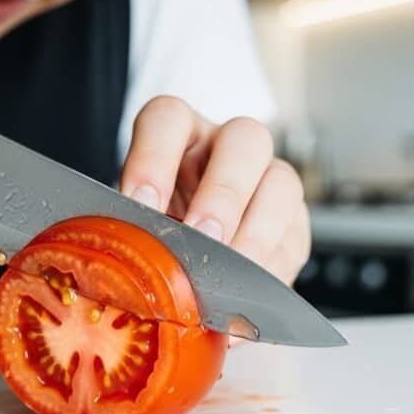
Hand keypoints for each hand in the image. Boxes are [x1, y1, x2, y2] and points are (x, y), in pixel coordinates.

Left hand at [120, 96, 310, 286]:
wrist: (193, 268)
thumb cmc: (156, 234)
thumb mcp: (135, 225)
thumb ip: (130, 231)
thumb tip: (119, 257)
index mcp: (180, 134)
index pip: (168, 118)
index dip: (153, 158)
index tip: (140, 204)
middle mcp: (228, 147)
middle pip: (245, 139)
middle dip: (224, 192)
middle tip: (201, 238)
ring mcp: (269, 180)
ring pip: (282, 183)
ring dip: (256, 233)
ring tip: (229, 275)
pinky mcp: (294, 224)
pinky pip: (294, 239)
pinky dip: (270, 269)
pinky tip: (245, 295)